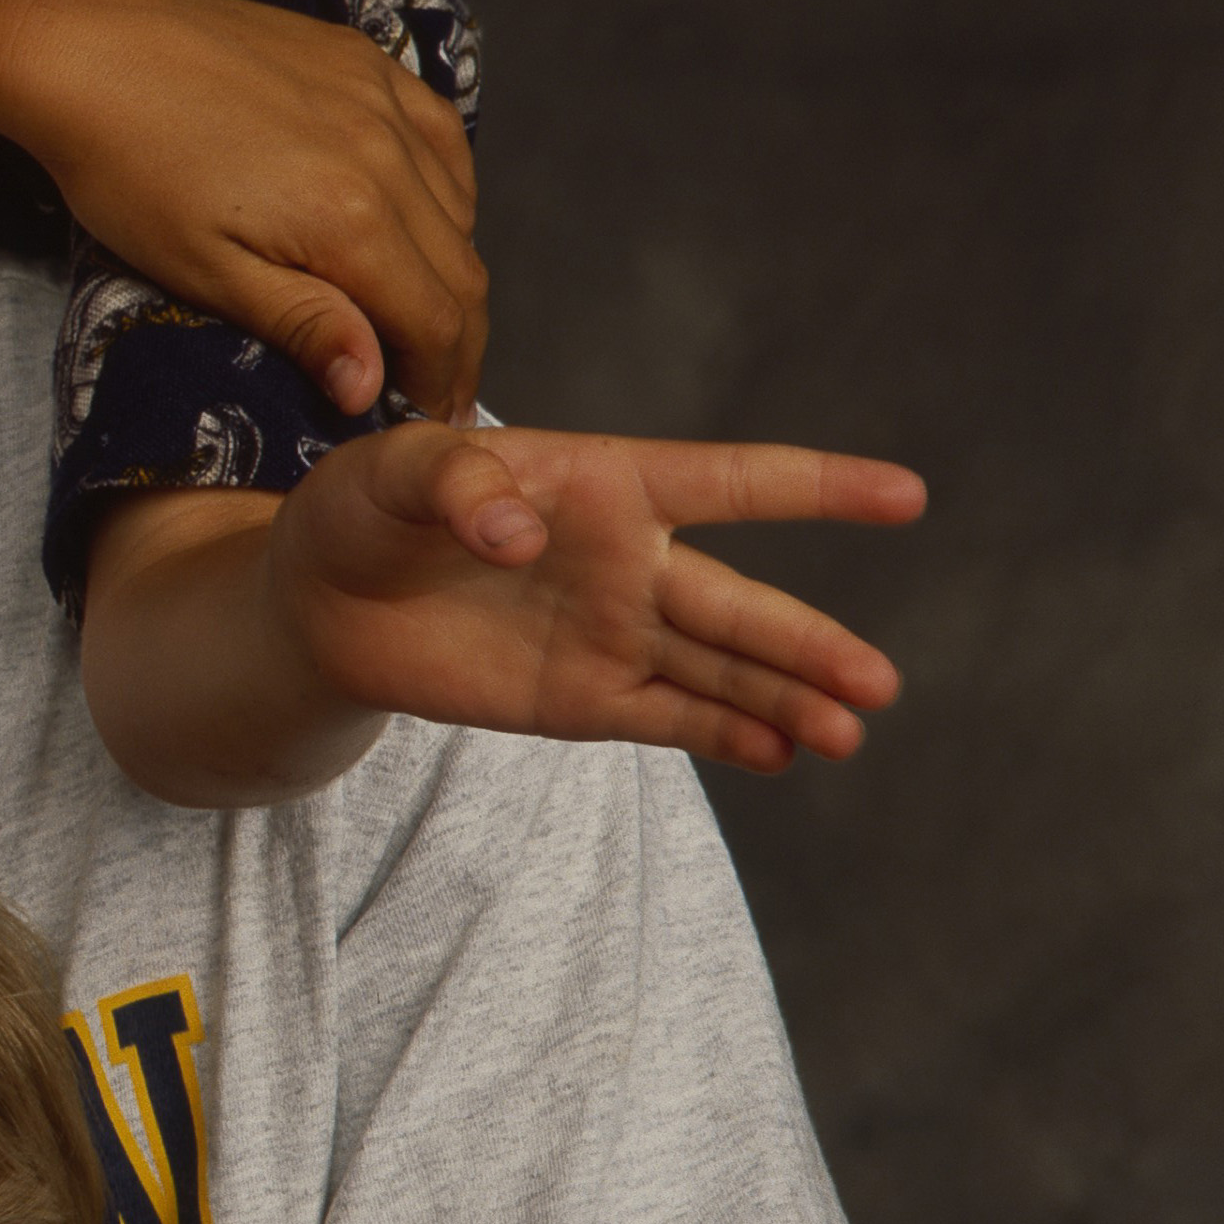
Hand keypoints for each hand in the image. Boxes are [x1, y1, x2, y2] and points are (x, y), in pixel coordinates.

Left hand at [17, 0, 482, 420]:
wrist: (87, 48)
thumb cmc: (125, 170)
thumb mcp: (203, 271)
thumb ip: (301, 325)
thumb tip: (369, 388)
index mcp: (351, 220)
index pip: (436, 322)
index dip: (442, 382)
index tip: (431, 419)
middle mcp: (388, 155)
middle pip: (460, 270)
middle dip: (454, 340)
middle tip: (433, 387)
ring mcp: (381, 97)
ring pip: (459, 206)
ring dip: (450, 270)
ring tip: (420, 316)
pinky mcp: (362, 61)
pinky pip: (440, 137)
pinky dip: (445, 192)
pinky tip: (420, 219)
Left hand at [273, 424, 926, 768]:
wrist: (316, 601)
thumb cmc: (362, 508)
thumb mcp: (390, 470)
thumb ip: (457, 484)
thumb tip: (520, 535)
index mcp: (605, 482)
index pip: (729, 481)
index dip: (817, 486)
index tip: (908, 495)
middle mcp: (629, 560)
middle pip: (740, 605)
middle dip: (809, 644)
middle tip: (878, 683)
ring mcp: (614, 633)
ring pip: (723, 671)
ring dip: (787, 702)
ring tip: (849, 731)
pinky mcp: (584, 698)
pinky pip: (671, 718)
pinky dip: (725, 736)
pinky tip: (782, 753)